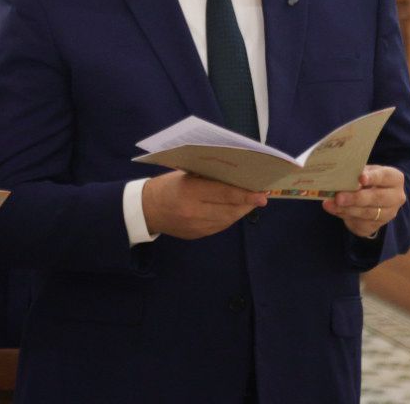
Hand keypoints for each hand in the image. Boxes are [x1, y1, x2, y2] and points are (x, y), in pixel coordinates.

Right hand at [141, 171, 266, 238]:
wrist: (147, 209)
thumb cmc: (167, 185)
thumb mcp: (185, 174)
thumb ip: (208, 175)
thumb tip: (236, 176)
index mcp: (189, 192)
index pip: (224, 194)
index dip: (245, 194)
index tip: (262, 193)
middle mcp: (193, 212)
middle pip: (229, 209)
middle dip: (248, 203)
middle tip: (262, 195)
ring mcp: (195, 227)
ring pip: (227, 220)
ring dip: (241, 210)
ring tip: (251, 201)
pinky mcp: (197, 235)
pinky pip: (220, 226)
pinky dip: (230, 217)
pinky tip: (235, 209)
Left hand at [322, 165, 406, 238]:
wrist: (372, 197)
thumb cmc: (368, 178)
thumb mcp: (366, 171)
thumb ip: (357, 173)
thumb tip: (342, 177)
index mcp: (395, 179)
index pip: (385, 177)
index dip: (373, 178)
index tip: (361, 178)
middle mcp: (396, 198)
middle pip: (377, 198)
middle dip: (356, 198)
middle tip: (338, 197)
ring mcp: (388, 214)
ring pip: (367, 213)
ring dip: (347, 209)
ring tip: (330, 204)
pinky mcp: (376, 226)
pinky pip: (360, 223)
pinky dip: (345, 216)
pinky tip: (334, 210)